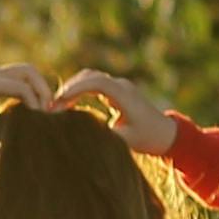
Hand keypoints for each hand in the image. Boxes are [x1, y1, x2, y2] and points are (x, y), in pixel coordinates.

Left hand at [0, 60, 54, 135]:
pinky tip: (29, 104)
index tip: (41, 119)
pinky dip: (26, 86)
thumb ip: (2, 123)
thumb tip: (26, 125)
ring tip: (42, 106)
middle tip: (48, 108)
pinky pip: (14, 76)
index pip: (23, 87)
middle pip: (28, 71)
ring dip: (35, 85)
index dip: (36, 103)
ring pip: (23, 71)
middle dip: (42, 88)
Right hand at [55, 67, 178, 153]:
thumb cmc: (148, 138)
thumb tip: (80, 137)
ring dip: (73, 88)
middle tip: (52, 106)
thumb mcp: (125, 142)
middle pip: (90, 76)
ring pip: (90, 78)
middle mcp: (121, 86)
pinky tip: (68, 105)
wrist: (166, 134)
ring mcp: (119, 87)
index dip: (76, 89)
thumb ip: (104, 137)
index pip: (97, 82)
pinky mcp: (116, 92)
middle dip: (70, 88)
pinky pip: (94, 85)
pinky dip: (79, 91)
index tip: (59, 101)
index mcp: (125, 95)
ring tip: (57, 106)